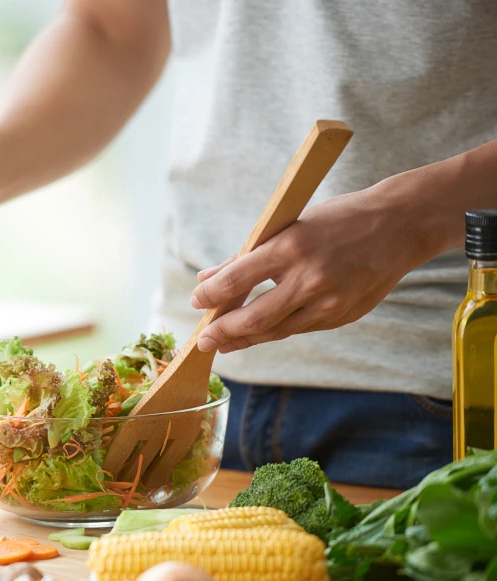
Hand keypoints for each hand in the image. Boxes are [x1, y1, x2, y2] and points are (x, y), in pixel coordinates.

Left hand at [189, 187, 436, 352]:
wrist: (401, 226)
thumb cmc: (339, 219)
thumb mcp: (288, 225)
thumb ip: (246, 255)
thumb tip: (207, 278)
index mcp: (291, 247)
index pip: (237, 280)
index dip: (210, 296)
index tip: (196, 302)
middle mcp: (310, 279)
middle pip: (254, 318)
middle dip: (222, 332)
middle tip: (202, 341)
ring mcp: (329, 302)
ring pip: (276, 331)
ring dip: (244, 340)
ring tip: (222, 343)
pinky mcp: (342, 317)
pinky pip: (298, 329)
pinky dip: (274, 332)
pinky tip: (256, 334)